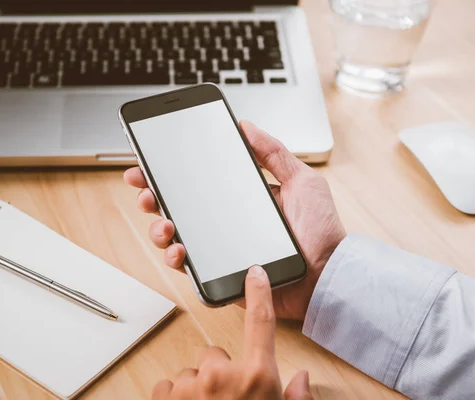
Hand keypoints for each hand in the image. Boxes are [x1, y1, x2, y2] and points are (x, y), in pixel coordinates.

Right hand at [124, 121, 345, 319]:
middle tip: (145, 191)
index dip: (169, 175)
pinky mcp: (222, 275)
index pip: (196, 184)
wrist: (330, 274)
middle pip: (177, 209)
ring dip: (159, 229)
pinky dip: (176, 259)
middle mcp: (224, 224)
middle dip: (152, 198)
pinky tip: (179, 250)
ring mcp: (220, 250)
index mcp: (239, 200)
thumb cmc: (321, 231)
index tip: (148, 163)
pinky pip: (191, 269)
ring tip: (164, 224)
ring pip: (176, 238)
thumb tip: (246, 126)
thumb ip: (274, 154)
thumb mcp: (303, 181)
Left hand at [152, 266, 313, 399]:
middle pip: (216, 355)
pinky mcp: (165, 398)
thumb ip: (296, 399)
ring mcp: (191, 387)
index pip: (261, 322)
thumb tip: (303, 377)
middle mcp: (223, 375)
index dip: (259, 294)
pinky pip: (168, 387)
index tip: (255, 274)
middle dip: (219, 374)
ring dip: (196, 392)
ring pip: (192, 375)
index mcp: (258, 377)